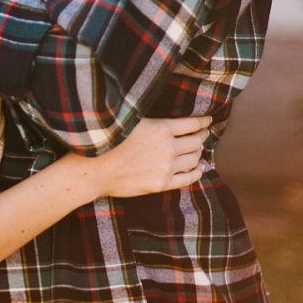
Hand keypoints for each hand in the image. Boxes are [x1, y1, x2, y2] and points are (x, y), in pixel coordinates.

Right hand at [93, 116, 210, 197]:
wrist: (94, 170)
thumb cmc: (108, 142)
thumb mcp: (130, 122)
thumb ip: (152, 120)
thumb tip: (170, 119)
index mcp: (161, 129)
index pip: (193, 124)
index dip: (203, 122)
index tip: (207, 120)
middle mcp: (168, 148)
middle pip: (196, 141)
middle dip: (201, 137)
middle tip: (202, 134)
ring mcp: (166, 167)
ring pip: (194, 158)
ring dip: (198, 153)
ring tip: (197, 149)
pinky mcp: (162, 183)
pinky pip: (189, 178)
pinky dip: (197, 171)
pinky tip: (198, 168)